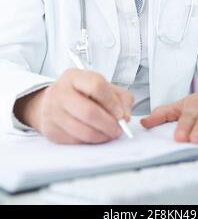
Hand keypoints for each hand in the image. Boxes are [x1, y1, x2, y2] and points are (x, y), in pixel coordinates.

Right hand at [14, 68, 133, 143]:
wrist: (53, 102)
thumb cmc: (81, 93)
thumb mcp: (101, 86)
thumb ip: (120, 97)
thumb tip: (126, 116)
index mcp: (74, 76)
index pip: (96, 86)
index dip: (112, 102)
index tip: (121, 113)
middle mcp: (60, 92)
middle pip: (89, 112)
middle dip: (109, 124)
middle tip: (119, 129)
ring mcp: (53, 111)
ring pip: (84, 130)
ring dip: (102, 136)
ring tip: (110, 133)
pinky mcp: (51, 130)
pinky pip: (76, 141)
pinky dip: (91, 141)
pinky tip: (96, 135)